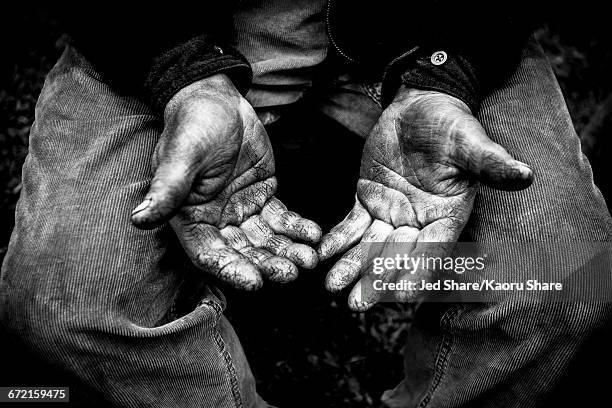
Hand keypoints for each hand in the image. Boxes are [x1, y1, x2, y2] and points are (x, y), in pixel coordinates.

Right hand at [131, 74, 320, 289]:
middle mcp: (216, 221)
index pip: (210, 255)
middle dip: (267, 265)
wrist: (217, 100)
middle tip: (291, 273)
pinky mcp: (263, 198)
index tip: (254, 282)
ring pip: (265, 241)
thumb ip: (167, 189)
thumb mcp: (181, 155)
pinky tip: (313, 235)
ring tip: (309, 259)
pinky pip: (281, 219)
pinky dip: (297, 229)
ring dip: (287, 252)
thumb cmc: (192, 124)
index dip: (231, 271)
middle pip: (243, 253)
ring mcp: (241, 211)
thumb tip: (139, 220)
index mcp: (191, 218)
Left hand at [319, 87, 532, 309]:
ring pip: (369, 246)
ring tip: (332, 286)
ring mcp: (390, 213)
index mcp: (447, 216)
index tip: (402, 294)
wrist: (421, 106)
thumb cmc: (452, 124)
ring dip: (351, 266)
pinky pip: (351, 223)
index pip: (432, 250)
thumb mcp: (472, 143)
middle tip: (357, 303)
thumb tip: (526, 175)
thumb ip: (491, 164)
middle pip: (396, 256)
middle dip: (376, 279)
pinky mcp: (367, 199)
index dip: (418, 270)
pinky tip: (322, 253)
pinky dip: (338, 238)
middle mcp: (418, 222)